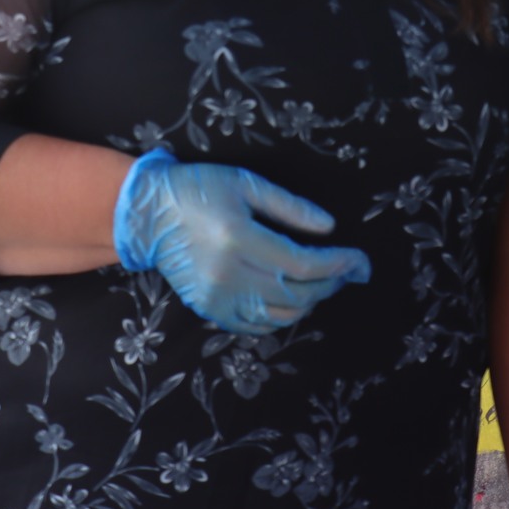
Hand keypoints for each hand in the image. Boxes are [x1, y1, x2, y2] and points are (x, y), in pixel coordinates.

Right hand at [113, 150, 371, 334]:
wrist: (149, 214)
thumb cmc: (200, 189)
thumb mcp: (247, 183)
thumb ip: (289, 206)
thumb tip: (329, 228)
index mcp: (238, 238)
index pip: (302, 265)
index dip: (338, 265)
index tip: (358, 259)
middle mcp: (227, 275)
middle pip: (296, 294)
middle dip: (330, 284)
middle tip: (347, 270)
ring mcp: (216, 298)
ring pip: (280, 315)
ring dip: (311, 302)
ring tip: (323, 282)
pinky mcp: (208, 309)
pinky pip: (256, 325)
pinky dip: (283, 316)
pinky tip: (293, 297)